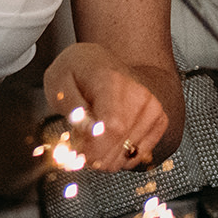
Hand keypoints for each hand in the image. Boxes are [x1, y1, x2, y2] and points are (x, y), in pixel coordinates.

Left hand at [45, 41, 168, 170]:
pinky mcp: (159, 119)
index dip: (95, 148)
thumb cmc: (75, 71)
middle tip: (81, 146)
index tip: (79, 151)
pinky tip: (109, 143)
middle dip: (97, 155)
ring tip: (93, 138)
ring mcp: (152, 107)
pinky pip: (142, 153)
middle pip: (123, 143)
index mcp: (113, 81)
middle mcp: (139, 94)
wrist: (98, 60)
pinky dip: (122, 155)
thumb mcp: (58, 83)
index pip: (113, 127)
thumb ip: (72, 109)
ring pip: (132, 152)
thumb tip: (88, 131)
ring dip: (108, 156)